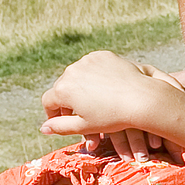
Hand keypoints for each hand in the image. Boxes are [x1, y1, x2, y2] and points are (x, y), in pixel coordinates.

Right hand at [42, 51, 176, 154]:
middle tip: (75, 112)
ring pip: (77, 74)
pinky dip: (94, 74)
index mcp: (63, 90)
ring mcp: (87, 60)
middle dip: (66, 100)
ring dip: (79, 86)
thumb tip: (43, 129)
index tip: (59, 120)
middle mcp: (71, 71)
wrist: (141, 99)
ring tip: (89, 99)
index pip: (49, 101)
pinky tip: (103, 86)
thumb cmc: (112, 117)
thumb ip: (60, 127)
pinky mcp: (102, 55)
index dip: (52, 113)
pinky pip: (92, 65)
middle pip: (62, 86)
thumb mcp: (84, 126)